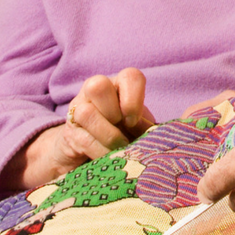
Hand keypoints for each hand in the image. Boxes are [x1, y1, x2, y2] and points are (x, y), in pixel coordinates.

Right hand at [0, 68, 158, 194]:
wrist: (89, 152)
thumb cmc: (123, 134)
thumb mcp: (139, 127)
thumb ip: (148, 127)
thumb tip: (165, 138)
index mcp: (120, 85)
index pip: (130, 76)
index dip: (134, 97)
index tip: (135, 121)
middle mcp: (95, 91)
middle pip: (98, 85)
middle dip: (113, 111)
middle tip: (124, 130)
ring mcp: (78, 110)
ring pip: (87, 112)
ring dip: (107, 135)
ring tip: (119, 149)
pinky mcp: (69, 132)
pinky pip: (83, 138)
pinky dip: (100, 151)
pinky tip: (109, 159)